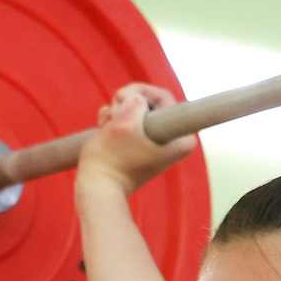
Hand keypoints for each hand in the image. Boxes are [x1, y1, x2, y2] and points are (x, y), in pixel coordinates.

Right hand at [76, 83, 195, 197]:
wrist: (98, 186)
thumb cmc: (111, 158)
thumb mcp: (124, 122)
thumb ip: (135, 100)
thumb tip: (135, 99)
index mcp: (182, 137)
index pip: (163, 96)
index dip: (139, 93)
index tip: (122, 103)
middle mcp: (175, 139)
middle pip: (148, 101)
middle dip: (124, 104)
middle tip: (112, 118)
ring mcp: (157, 141)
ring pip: (135, 108)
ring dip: (116, 113)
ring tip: (107, 128)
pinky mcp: (142, 143)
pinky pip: (129, 119)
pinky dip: (114, 121)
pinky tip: (105, 131)